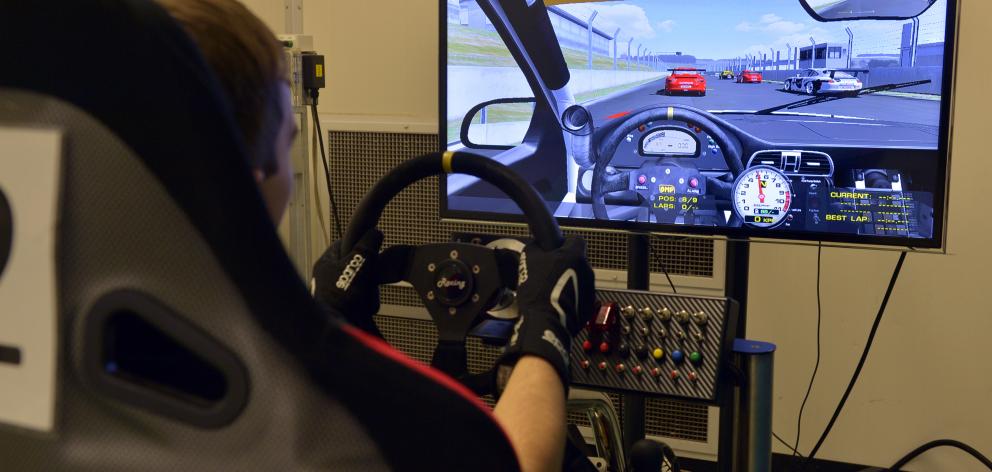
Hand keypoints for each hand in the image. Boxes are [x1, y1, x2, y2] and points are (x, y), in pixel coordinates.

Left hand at [311, 229, 383, 334]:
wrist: (335, 328)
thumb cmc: (340, 298)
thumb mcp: (359, 263)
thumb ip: (368, 246)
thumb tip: (375, 232)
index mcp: (325, 263)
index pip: (344, 244)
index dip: (361, 245)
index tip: (372, 248)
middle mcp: (326, 278)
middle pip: (356, 266)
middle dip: (368, 274)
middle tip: (370, 280)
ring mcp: (332, 295)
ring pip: (360, 285)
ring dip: (368, 292)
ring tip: (366, 298)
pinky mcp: (340, 310)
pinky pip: (359, 302)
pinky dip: (365, 304)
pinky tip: (365, 308)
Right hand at [496, 236, 595, 393]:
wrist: (546, 322)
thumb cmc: (538, 291)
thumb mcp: (528, 260)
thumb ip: (536, 247)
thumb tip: (538, 245)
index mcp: (574, 255)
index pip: (575, 240)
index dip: (563, 244)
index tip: (554, 251)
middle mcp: (587, 270)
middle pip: (577, 261)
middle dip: (565, 265)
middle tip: (548, 272)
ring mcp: (590, 289)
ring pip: (579, 279)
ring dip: (568, 281)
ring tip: (550, 290)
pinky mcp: (588, 306)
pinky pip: (579, 296)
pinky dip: (570, 297)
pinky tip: (556, 302)